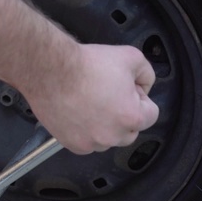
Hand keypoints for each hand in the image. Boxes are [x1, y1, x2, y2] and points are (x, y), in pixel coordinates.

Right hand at [25, 43, 158, 153]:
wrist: (50, 71)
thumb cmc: (86, 64)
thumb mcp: (130, 56)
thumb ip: (146, 74)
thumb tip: (144, 86)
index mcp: (132, 117)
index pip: (151, 114)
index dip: (139, 97)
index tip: (124, 88)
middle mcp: (112, 136)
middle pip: (130, 131)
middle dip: (123, 116)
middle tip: (106, 95)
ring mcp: (91, 143)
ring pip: (107, 139)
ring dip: (104, 126)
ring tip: (89, 103)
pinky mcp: (72, 144)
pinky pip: (87, 143)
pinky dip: (85, 132)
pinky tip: (78, 113)